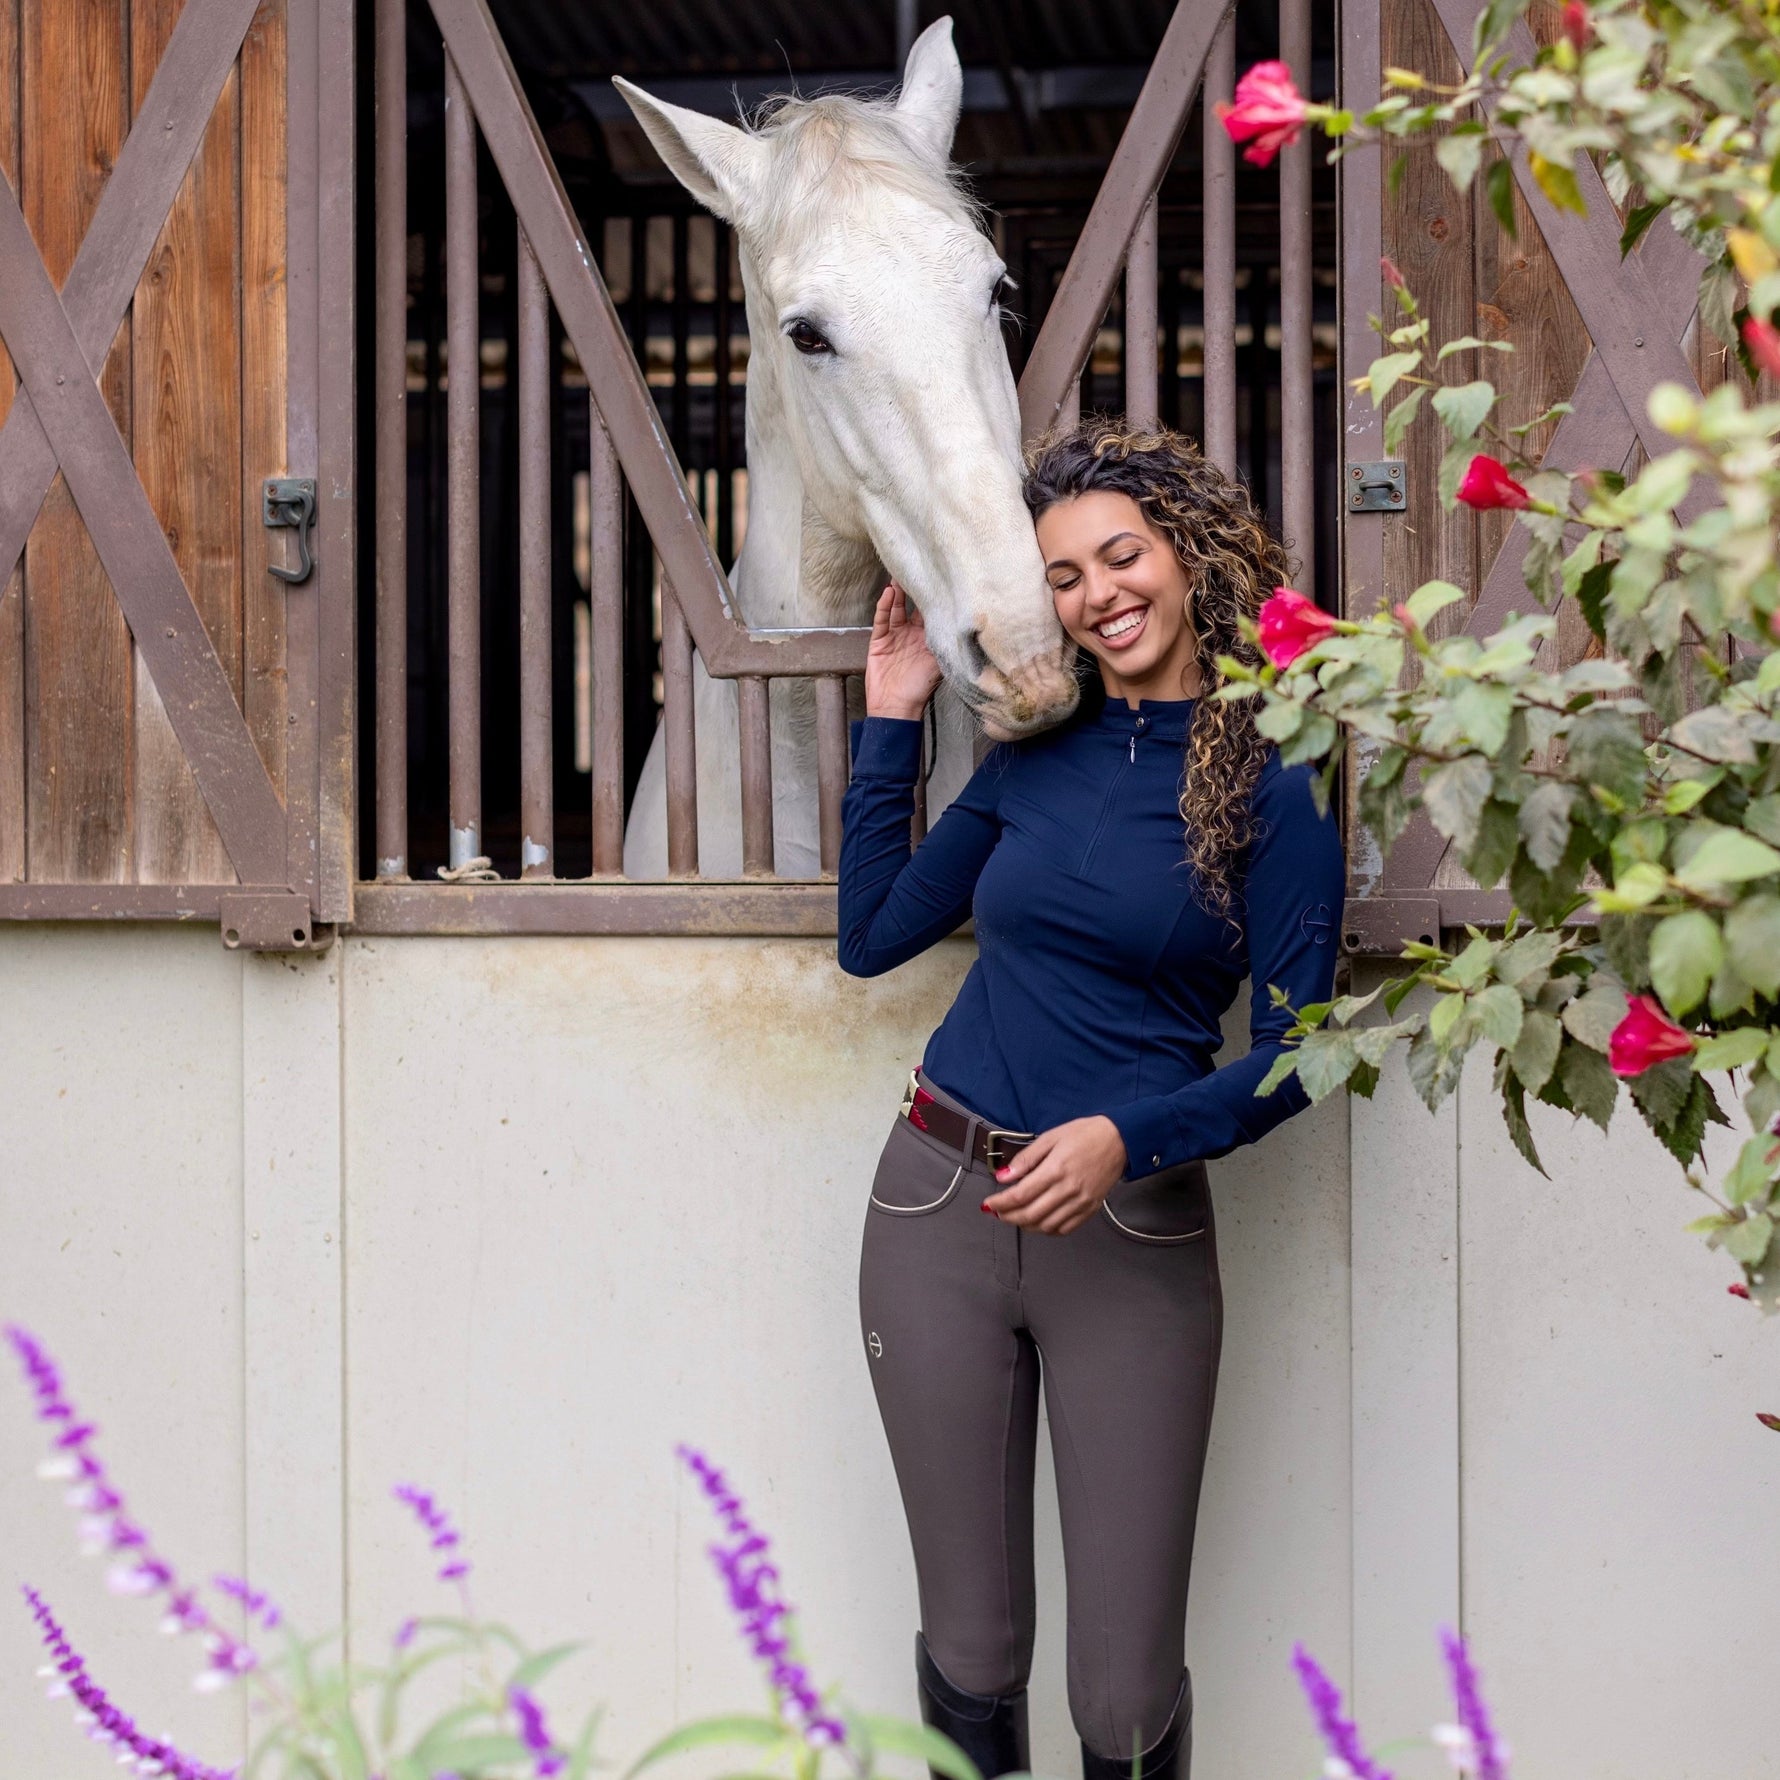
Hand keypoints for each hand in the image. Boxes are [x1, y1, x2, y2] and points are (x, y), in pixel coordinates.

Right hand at [866, 583, 942, 720]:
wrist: (896, 707)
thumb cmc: (920, 689)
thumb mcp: (940, 665)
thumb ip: (948, 644)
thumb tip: (964, 624)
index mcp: (929, 639)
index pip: (933, 613)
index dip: (935, 597)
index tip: (939, 580)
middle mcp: (912, 635)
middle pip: (913, 606)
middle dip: (915, 589)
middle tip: (917, 570)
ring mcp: (895, 636)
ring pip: (897, 609)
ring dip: (898, 594)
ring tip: (901, 576)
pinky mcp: (879, 640)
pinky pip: (882, 619)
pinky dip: (885, 606)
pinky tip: (888, 593)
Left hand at [981, 1116, 1127, 1234]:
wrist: (1120, 1140)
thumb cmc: (1085, 1134)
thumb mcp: (1050, 1137)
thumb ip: (1026, 1159)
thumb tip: (1003, 1176)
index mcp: (1056, 1170)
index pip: (1020, 1195)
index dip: (999, 1203)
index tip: (988, 1203)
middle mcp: (1068, 1190)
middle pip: (1030, 1215)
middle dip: (1007, 1217)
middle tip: (996, 1212)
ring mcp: (1081, 1202)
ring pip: (1045, 1226)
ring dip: (1025, 1225)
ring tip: (1015, 1216)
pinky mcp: (1090, 1209)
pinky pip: (1064, 1228)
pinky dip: (1047, 1229)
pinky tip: (1038, 1221)